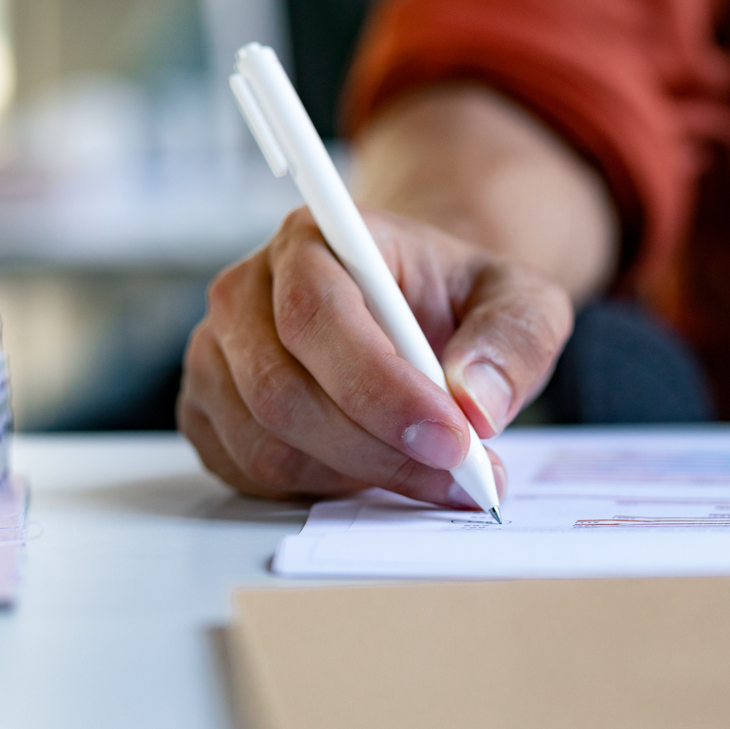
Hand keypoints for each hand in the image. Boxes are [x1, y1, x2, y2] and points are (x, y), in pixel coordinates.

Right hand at [179, 206, 571, 504]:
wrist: (416, 313)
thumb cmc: (455, 300)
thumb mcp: (519, 300)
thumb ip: (514, 340)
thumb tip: (476, 403)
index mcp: (311, 238)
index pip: (317, 315)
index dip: (382, 388)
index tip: (454, 438)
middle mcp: (244, 293)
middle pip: (283, 393)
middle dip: (380, 449)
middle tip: (462, 475)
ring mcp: (216, 357)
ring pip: (267, 446)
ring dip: (359, 478)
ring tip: (432, 474)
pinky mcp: (210, 414)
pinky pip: (249, 474)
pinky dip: (322, 490)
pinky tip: (377, 473)